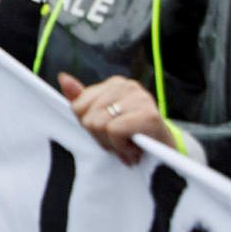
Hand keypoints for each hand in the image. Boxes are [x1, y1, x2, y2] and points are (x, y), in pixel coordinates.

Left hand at [58, 74, 174, 165]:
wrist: (167, 154)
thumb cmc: (133, 136)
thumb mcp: (103, 119)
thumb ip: (81, 100)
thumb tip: (63, 77)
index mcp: (114, 84)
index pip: (78, 106)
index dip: (89, 126)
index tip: (108, 133)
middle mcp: (127, 85)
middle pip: (87, 117)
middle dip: (100, 137)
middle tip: (120, 142)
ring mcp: (139, 98)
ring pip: (98, 124)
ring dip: (112, 144)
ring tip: (128, 146)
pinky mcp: (149, 115)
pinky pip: (114, 131)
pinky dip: (122, 147)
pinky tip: (135, 150)